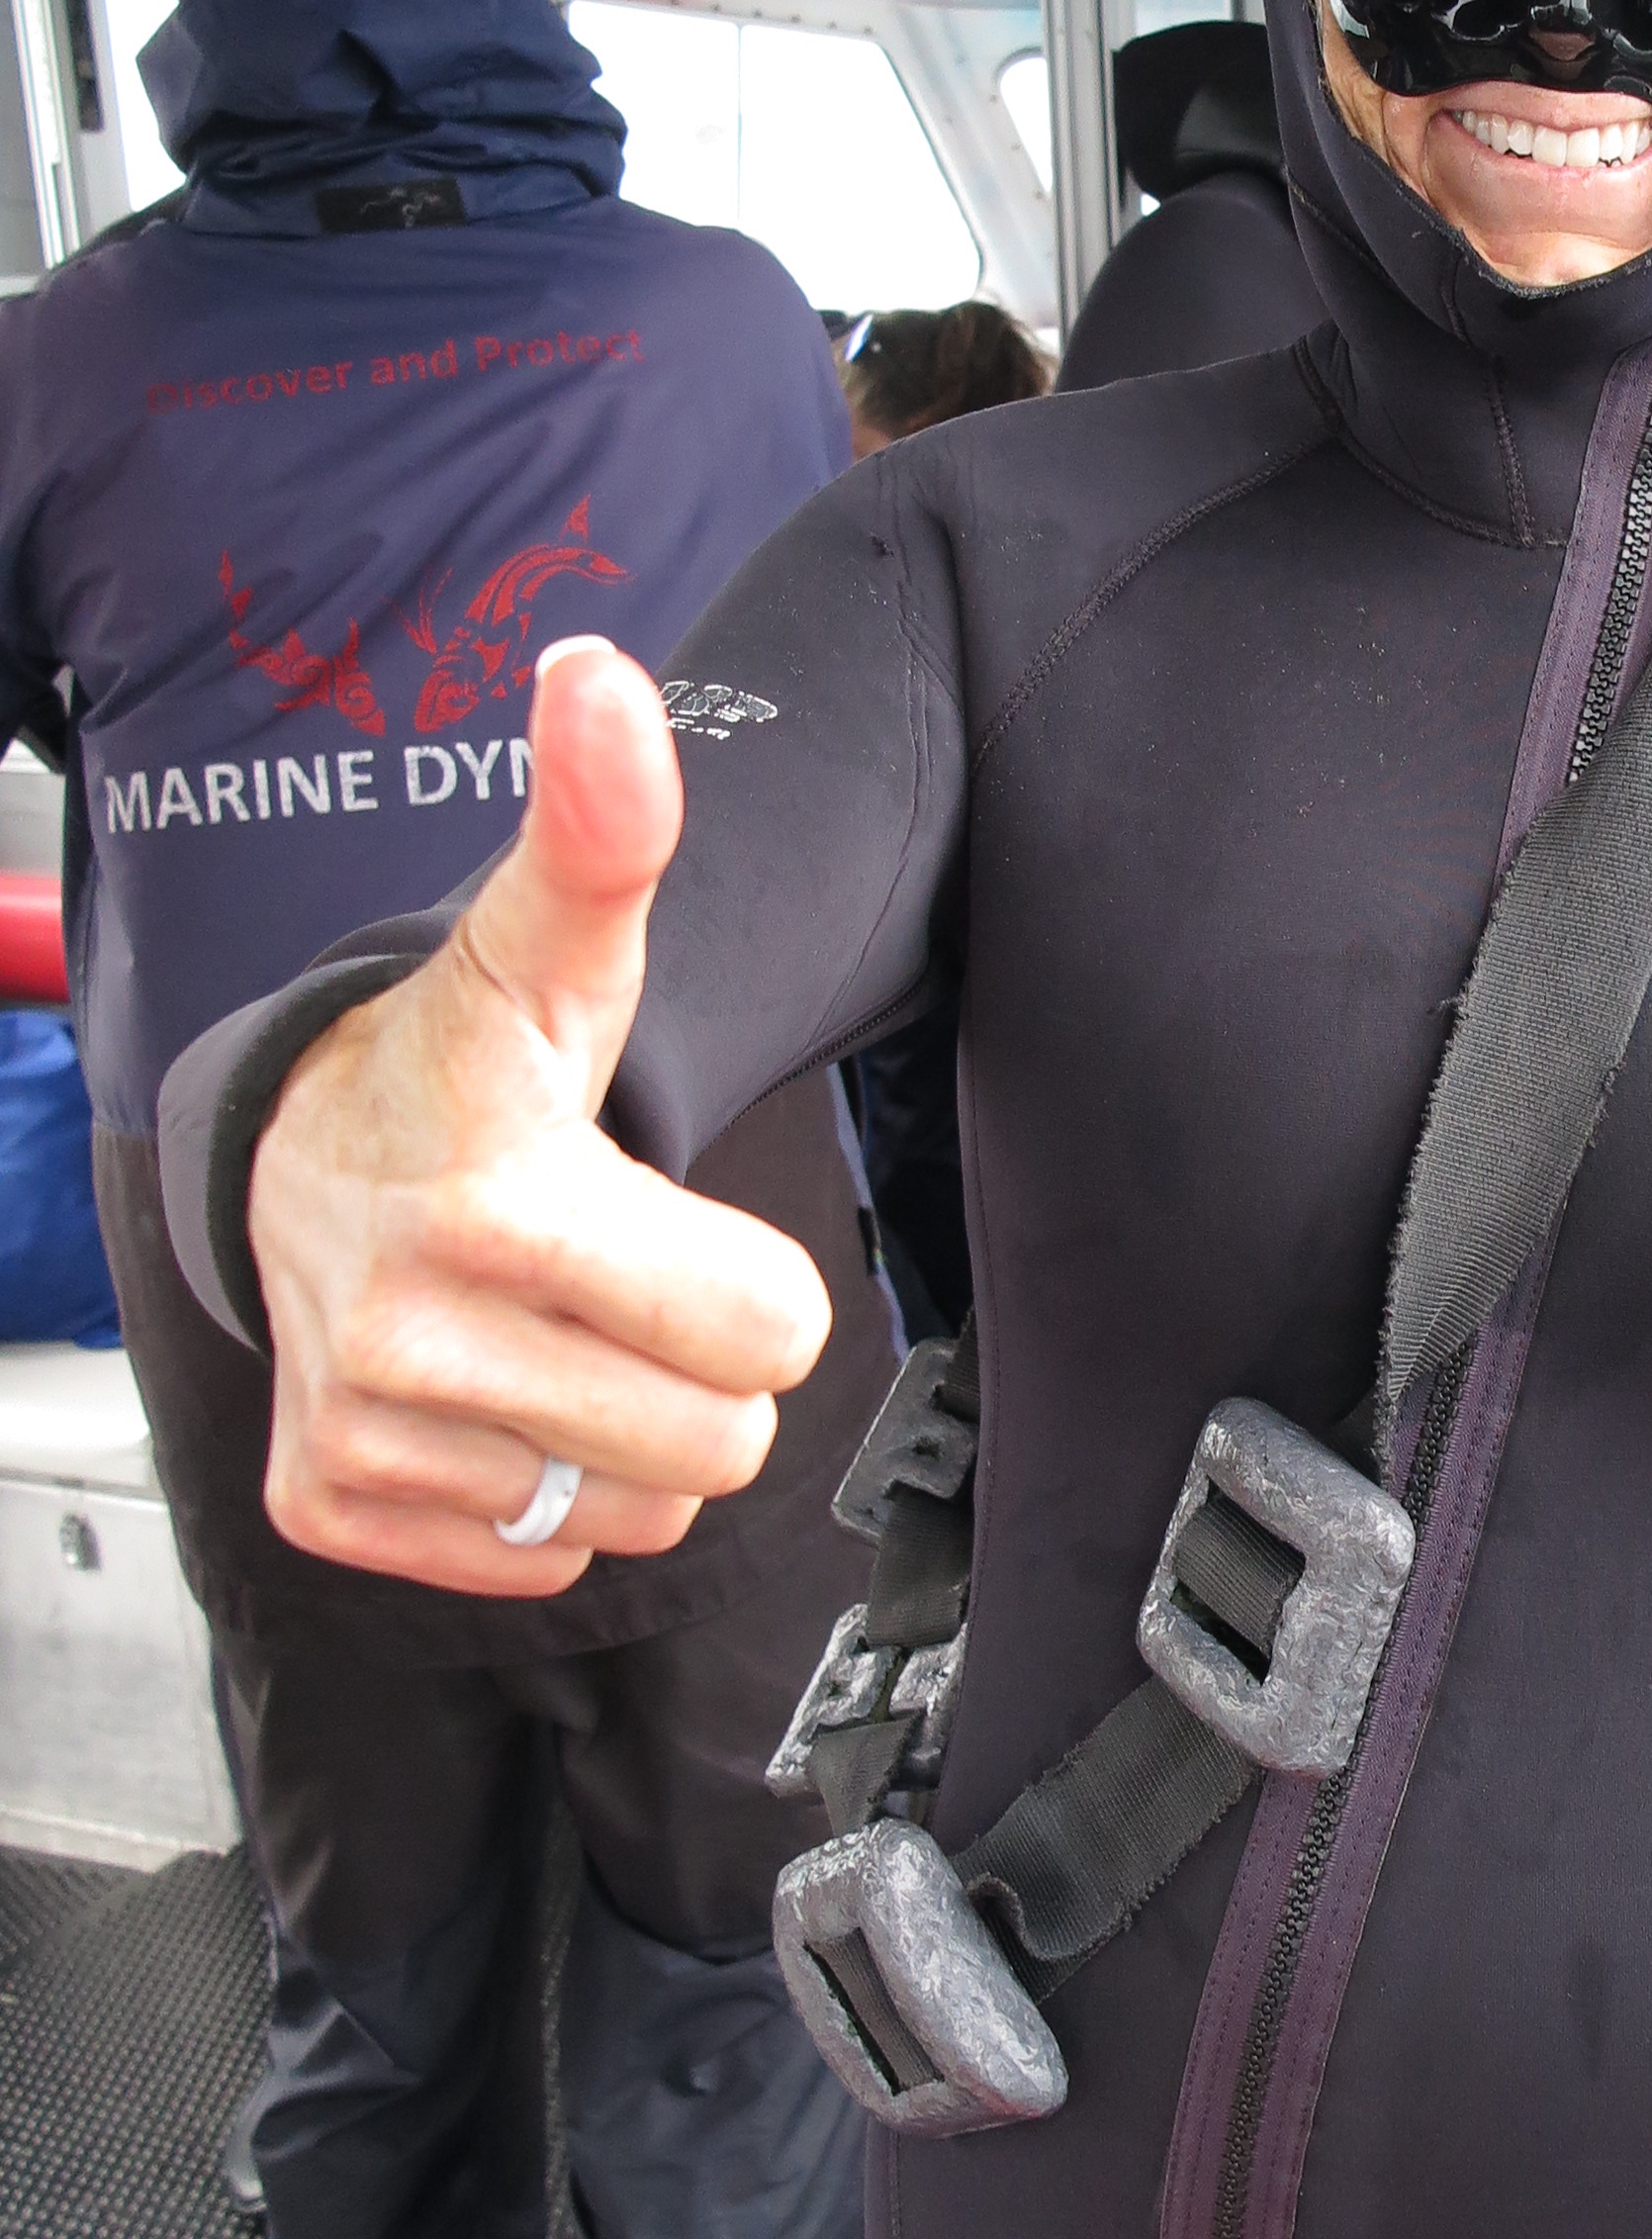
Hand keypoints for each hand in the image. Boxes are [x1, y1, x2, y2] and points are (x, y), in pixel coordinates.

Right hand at [248, 640, 831, 1595]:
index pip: (770, 1331)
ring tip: (549, 1324)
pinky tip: (490, 1388)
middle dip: (699, 1365)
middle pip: (723, 1444)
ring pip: (643, 1510)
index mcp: (497, 1208)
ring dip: (625, 1431)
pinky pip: (549, 1556)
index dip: (747, 1276)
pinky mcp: (336, 1511)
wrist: (295, 1156)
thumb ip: (606, 833)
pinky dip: (540, 1489)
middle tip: (616, 1277)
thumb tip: (605, 682)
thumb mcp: (554, 952)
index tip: (660, 1211)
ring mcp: (369, 1439)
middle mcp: (413, 1341)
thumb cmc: (469, 1064)